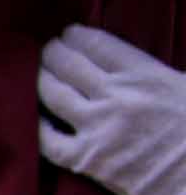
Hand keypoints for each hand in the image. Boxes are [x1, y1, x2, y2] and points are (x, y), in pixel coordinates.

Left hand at [37, 25, 185, 194]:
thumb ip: (158, 72)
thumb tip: (129, 62)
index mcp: (146, 76)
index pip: (97, 45)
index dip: (76, 36)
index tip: (69, 34)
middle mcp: (117, 97)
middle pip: (69, 65)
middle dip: (54, 53)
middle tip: (49, 50)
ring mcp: (98, 128)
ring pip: (53, 95)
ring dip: (42, 80)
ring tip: (39, 74)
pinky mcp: (86, 160)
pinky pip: (48, 140)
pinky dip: (37, 126)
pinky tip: (35, 117)